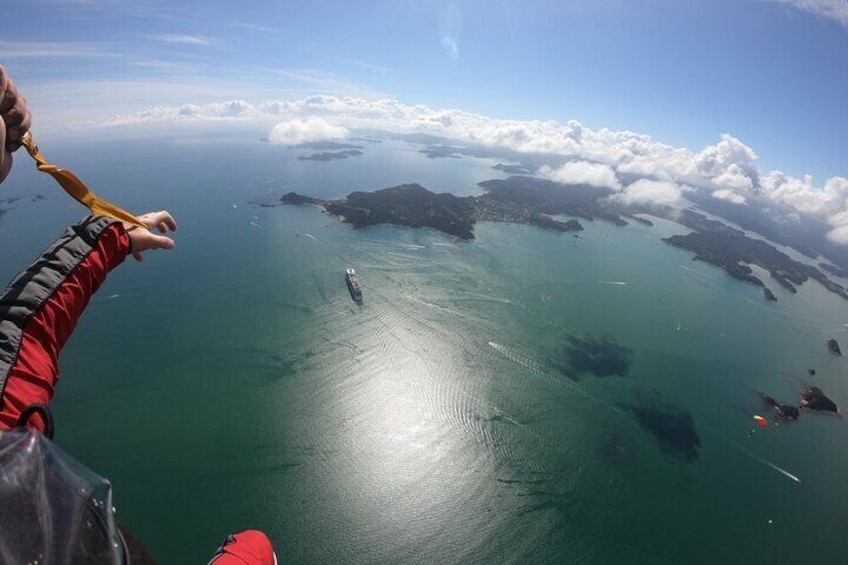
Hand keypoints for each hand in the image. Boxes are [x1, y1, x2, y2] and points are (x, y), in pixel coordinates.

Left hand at [0, 66, 31, 183]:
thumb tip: (0, 66)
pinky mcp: (11, 132)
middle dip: (17, 114)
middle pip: (19, 98)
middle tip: (4, 124)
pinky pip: (27, 126)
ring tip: (9, 138)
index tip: (0, 109)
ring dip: (21, 127)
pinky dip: (22, 137)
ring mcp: (3, 120)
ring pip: (25, 113)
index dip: (9, 96)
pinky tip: (10, 144)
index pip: (7, 83)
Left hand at [124, 211, 177, 261]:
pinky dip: (139, 247)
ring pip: (144, 229)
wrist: (111, 240)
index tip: (173, 230)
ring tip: (153, 247)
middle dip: (161, 226)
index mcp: (148, 221)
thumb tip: (172, 244)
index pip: (163, 216)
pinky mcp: (125, 234)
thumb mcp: (150, 241)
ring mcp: (131, 227)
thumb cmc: (131, 239)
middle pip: (153, 219)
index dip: (170, 222)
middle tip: (164, 232)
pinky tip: (139, 258)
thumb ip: (162, 242)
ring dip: (151, 236)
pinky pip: (134, 239)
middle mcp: (140, 222)